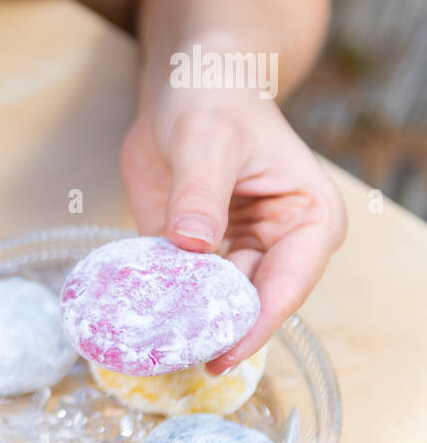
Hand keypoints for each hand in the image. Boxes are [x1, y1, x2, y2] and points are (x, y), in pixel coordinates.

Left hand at [121, 92, 345, 374]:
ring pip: (213, 303)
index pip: (286, 287)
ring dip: (183, 322)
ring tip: (150, 348)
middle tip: (172, 359)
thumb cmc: (214, 101)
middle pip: (249, 305)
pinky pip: (180, 286)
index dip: (254, 326)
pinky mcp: (196, 252)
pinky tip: (133, 320)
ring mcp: (237, 251)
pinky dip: (159, 302)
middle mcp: (280, 245)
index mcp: (309, 221)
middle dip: (213, 332)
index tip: (220, 355)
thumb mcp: (206, 141)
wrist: (185, 83)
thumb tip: (192, 245)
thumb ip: (199, 194)